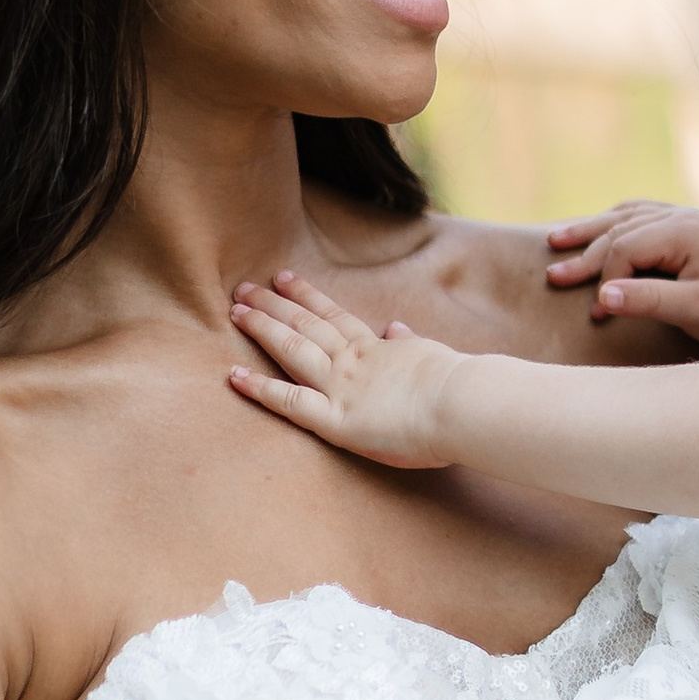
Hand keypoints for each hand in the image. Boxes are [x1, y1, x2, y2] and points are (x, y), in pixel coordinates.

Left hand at [228, 273, 463, 466]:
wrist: (464, 404)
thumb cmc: (457, 386)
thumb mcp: (430, 355)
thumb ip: (408, 344)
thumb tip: (396, 328)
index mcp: (377, 349)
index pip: (335, 317)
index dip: (307, 297)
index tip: (285, 278)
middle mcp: (352, 362)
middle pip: (306, 325)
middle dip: (273, 305)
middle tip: (244, 288)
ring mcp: (341, 387)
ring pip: (293, 349)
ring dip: (263, 329)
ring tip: (235, 312)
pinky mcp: (336, 420)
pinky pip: (290, 402)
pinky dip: (261, 389)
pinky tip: (234, 377)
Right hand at [545, 201, 698, 351]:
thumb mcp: (692, 311)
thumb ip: (648, 300)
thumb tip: (602, 298)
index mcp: (687, 230)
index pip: (628, 248)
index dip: (607, 278)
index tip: (597, 312)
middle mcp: (683, 215)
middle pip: (621, 230)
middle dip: (586, 256)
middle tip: (555, 278)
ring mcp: (681, 216)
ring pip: (625, 218)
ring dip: (590, 231)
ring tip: (555, 241)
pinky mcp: (680, 224)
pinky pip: (636, 216)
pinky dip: (611, 224)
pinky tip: (592, 231)